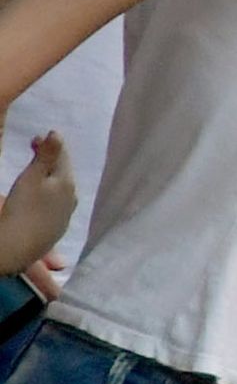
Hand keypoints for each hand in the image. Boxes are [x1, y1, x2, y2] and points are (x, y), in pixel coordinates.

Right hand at [0, 134, 71, 281]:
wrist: (17, 249)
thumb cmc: (22, 209)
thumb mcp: (32, 178)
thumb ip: (47, 156)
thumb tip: (58, 134)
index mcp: (68, 183)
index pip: (62, 157)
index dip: (50, 145)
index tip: (36, 138)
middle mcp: (72, 199)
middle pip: (62, 173)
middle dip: (50, 160)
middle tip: (34, 149)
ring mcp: (65, 216)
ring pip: (60, 190)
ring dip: (49, 178)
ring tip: (36, 172)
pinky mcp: (55, 230)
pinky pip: (54, 206)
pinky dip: (47, 196)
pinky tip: (38, 199)